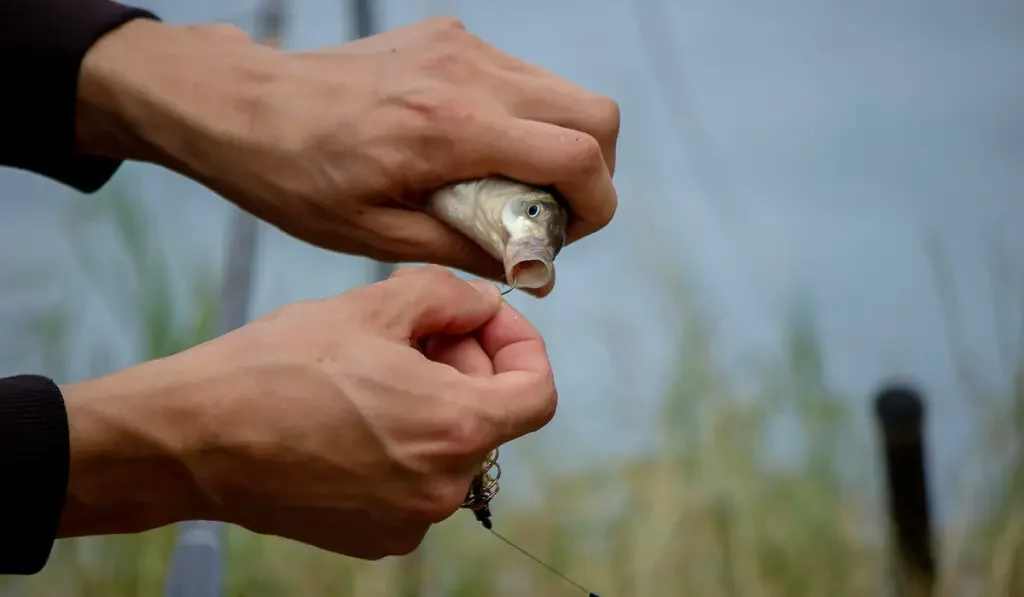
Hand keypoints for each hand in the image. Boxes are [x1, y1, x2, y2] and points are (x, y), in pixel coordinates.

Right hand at [59, 266, 556, 558]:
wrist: (193, 438)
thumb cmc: (276, 367)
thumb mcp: (371, 305)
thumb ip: (448, 296)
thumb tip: (480, 305)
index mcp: (456, 428)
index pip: (538, 392)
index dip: (519, 346)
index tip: (482, 323)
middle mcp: (443, 487)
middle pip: (491, 416)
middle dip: (467, 364)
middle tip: (416, 332)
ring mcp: (408, 520)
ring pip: (450, 447)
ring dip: (434, 402)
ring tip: (376, 369)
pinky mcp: (373, 537)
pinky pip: (415, 481)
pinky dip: (404, 443)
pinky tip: (355, 413)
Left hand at [76, 17, 618, 286]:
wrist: (247, 107)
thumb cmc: (299, 177)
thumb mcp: (379, 236)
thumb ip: (468, 248)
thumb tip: (532, 262)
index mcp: (449, 128)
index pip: (577, 155)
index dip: (596, 205)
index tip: (568, 237)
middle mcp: (467, 73)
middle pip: (595, 114)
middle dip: (592, 173)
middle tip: (548, 214)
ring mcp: (462, 46)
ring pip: (565, 92)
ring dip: (561, 144)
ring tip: (512, 186)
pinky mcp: (451, 36)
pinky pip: (522, 78)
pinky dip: (525, 119)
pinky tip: (480, 150)